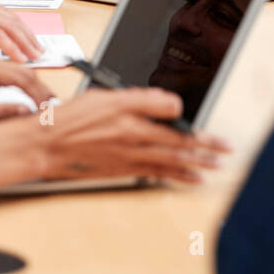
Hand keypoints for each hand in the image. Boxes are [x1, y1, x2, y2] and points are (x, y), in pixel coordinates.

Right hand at [0, 0, 42, 62]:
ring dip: (26, 43)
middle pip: (13, 18)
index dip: (17, 26)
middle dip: (28, 35)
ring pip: (12, 28)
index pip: (2, 12)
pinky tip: (21, 58)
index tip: (25, 36)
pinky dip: (14, 48)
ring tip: (36, 55)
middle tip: (38, 47)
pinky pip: (0, 38)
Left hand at [0, 58, 55, 126]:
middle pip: (23, 71)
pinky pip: (8, 77)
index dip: (40, 93)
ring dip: (33, 87)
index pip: (22, 77)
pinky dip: (21, 87)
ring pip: (17, 73)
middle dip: (41, 89)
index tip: (50, 108)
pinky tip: (30, 98)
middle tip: (55, 106)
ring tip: (47, 102)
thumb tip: (25, 112)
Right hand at [0, 88, 231, 194]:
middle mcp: (134, 138)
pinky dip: (177, 176)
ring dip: (198, 164)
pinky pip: (157, 173)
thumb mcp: (104, 95)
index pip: (172, 120)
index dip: (194, 126)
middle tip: (226, 150)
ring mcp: (130, 156)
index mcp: (130, 116)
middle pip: (178, 144)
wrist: (47, 145)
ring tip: (217, 166)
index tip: (211, 128)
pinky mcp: (123, 169)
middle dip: (205, 148)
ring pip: (172, 161)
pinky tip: (191, 178)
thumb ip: (141, 98)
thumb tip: (171, 103)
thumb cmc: (70, 119)